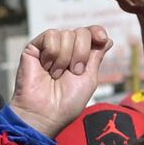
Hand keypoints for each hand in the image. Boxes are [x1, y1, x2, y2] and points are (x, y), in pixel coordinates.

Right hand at [10, 16, 113, 132]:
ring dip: (65, 58)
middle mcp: (65, 49)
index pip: (91, 33)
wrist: (45, 113)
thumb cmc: (67, 102)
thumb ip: (96, 56)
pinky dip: (52, 53)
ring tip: (56, 74)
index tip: (102, 39)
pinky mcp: (34, 47)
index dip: (97, 31)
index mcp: (80, 56)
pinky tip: (46, 67)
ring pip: (67, 34)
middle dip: (81, 53)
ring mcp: (49, 48)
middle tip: (73, 72)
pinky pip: (51, 35)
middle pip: (82, 32)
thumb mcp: (89, 78)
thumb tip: (108, 39)